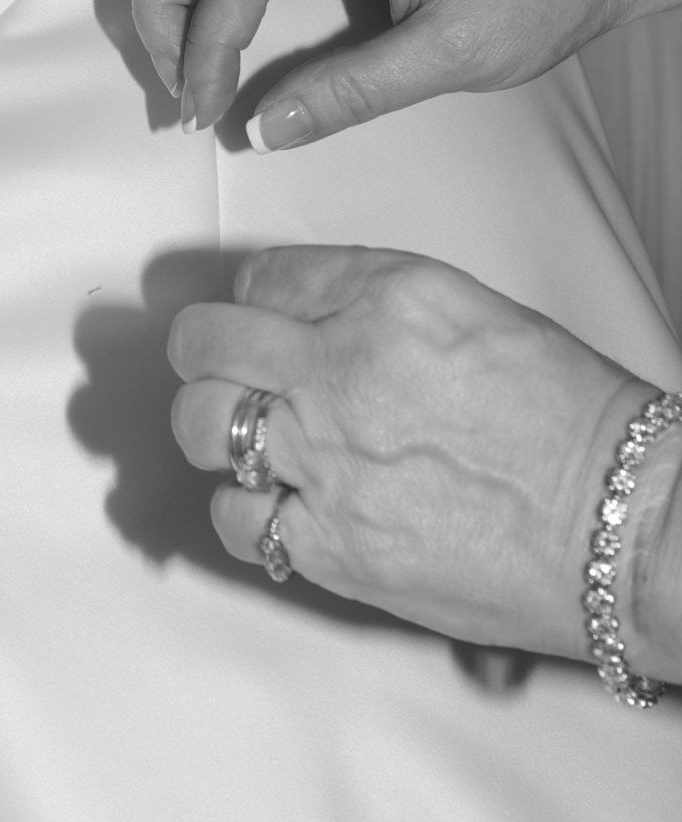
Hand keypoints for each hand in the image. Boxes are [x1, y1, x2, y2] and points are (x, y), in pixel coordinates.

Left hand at [166, 244, 674, 664]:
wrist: (620, 524)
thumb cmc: (572, 422)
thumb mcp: (473, 314)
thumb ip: (376, 305)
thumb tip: (307, 316)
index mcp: (385, 298)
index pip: (266, 276)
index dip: (257, 298)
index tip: (263, 316)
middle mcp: (341, 369)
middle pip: (208, 341)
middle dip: (205, 349)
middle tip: (220, 364)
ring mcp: (327, 461)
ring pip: (201, 425)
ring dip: (212, 425)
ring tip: (244, 435)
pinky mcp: (331, 545)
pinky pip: (235, 518)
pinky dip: (243, 510)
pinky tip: (275, 504)